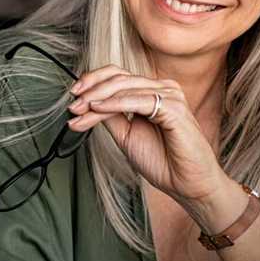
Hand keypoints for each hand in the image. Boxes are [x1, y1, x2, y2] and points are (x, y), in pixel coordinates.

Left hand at [66, 65, 229, 205]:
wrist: (187, 184)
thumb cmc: (163, 162)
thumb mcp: (127, 135)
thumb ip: (111, 117)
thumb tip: (88, 104)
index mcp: (153, 92)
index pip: (118, 76)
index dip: (93, 82)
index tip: (73, 97)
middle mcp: (163, 89)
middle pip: (119, 77)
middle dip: (90, 90)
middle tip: (72, 104)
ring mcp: (170, 95)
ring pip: (124, 87)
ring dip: (97, 98)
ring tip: (79, 109)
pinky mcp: (174, 108)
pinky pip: (138, 101)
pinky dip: (115, 103)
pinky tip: (97, 108)